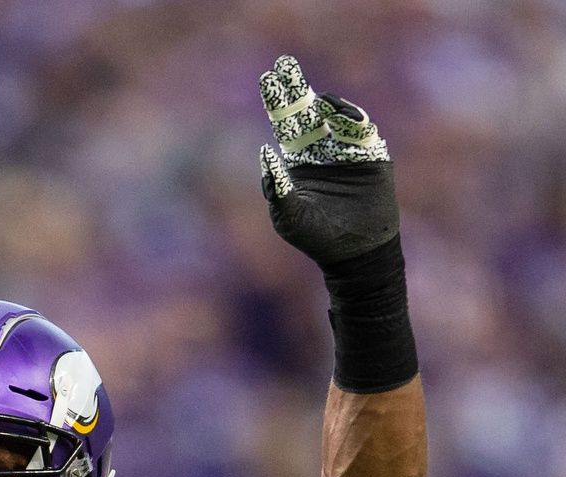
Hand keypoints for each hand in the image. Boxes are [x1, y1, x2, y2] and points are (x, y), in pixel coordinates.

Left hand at [258, 54, 397, 267]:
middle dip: (295, 88)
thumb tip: (264, 152)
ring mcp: (347, 149)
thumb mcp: (289, 214)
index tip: (267, 78)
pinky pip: (361, 129)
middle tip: (283, 64)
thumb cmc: (317, 238)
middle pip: (307, 111)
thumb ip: (276, 186)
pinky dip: (350, 118)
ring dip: (324, 102)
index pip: (285, 123)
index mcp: (299, 159)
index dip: (277, 101)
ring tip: (314, 99)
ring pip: (336, 114)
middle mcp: (322, 148)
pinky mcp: (371, 155)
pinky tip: (336, 112)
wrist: (355, 252)